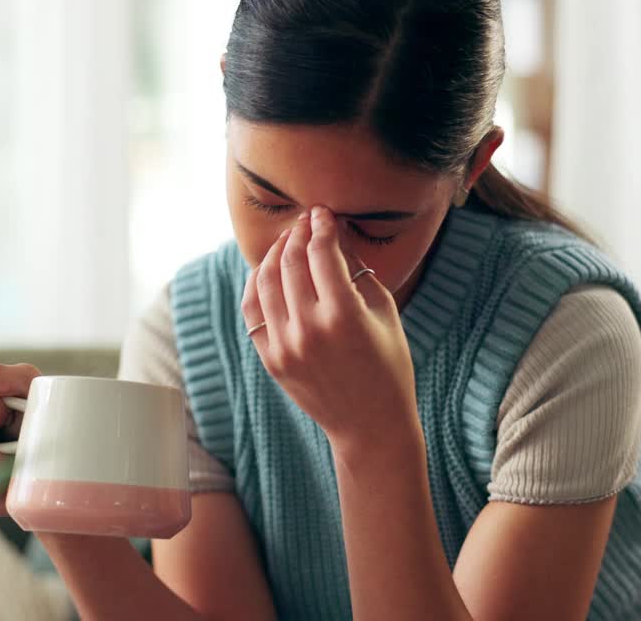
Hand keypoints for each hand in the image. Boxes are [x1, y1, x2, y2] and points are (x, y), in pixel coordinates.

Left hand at [242, 206, 418, 447]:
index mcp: (343, 315)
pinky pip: (252, 310)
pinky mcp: (270, 360)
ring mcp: (285, 346)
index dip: (321, 226)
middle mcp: (309, 329)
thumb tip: (334, 234)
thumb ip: (357, 271)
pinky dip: (255, 284)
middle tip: (305, 221)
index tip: (323, 213)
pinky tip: (267, 270)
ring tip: (286, 242)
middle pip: (290, 262)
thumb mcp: (384, 313)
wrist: (370, 426)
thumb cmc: (388, 366)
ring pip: (265, 281)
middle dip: (297, 234)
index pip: (321, 253)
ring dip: (274, 253)